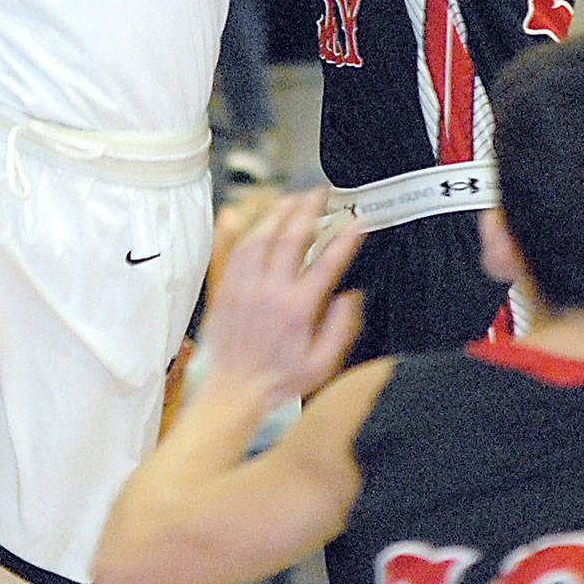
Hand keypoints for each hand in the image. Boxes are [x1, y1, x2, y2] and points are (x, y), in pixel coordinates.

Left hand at [199, 189, 362, 405]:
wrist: (235, 389)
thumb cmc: (278, 379)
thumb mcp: (322, 364)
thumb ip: (340, 328)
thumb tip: (349, 296)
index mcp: (297, 310)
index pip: (325, 263)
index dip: (344, 239)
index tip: (356, 222)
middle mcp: (269, 292)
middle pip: (290, 239)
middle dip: (308, 210)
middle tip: (319, 194)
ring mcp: (245, 287)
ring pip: (261, 238)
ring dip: (278, 214)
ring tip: (293, 199)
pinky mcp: (227, 288)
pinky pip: (237, 250)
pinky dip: (250, 230)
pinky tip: (262, 222)